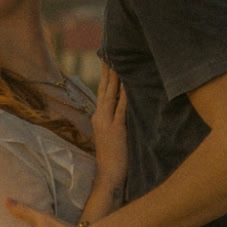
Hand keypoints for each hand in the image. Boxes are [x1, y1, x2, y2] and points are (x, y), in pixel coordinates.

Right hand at [91, 64, 128, 195]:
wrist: (108, 176)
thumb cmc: (113, 157)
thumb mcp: (112, 135)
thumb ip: (116, 121)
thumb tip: (124, 108)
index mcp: (99, 117)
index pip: (102, 91)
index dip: (106, 75)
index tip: (108, 58)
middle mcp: (100, 116)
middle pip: (105, 88)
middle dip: (109, 69)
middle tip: (111, 50)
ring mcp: (107, 122)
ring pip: (111, 95)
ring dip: (115, 77)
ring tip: (118, 60)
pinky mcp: (117, 129)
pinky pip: (121, 108)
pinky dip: (124, 95)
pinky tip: (128, 84)